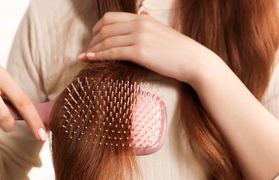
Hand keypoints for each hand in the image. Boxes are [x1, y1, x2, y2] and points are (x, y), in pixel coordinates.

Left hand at [79, 12, 213, 83]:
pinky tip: (90, 59)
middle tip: (86, 50)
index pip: (111, 18)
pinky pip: (113, 52)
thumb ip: (146, 25)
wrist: (193, 61)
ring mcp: (139, 37)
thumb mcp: (160, 31)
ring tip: (85, 57)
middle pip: (105, 28)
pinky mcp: (140, 52)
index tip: (92, 39)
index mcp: (142, 19)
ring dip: (92, 49)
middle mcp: (139, 24)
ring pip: (107, 40)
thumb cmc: (177, 50)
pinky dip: (99, 56)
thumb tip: (139, 18)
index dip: (97, 28)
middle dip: (92, 40)